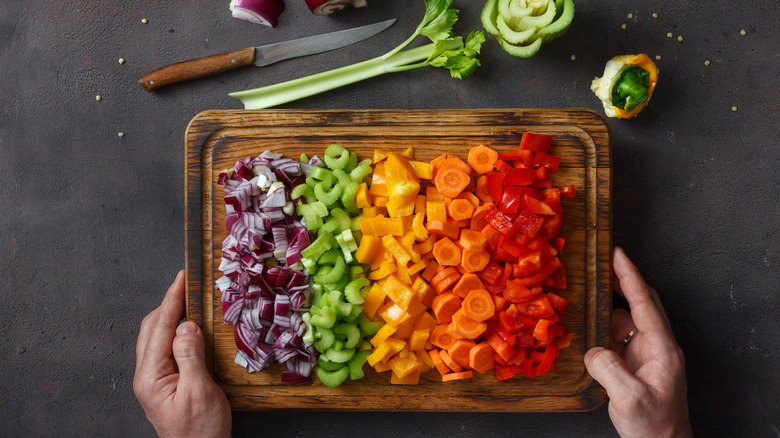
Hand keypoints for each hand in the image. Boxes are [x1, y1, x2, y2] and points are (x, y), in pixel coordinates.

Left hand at [133, 270, 231, 437]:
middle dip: (169, 303)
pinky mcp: (163, 383)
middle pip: (152, 327)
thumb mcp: (200, 391)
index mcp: (151, 376)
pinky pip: (165, 348)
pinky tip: (188, 329)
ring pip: (157, 337)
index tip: (182, 278)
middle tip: (187, 285)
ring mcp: (153, 380)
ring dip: (171, 316)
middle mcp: (146, 375)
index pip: (161, 327)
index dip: (173, 299)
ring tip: (188, 302)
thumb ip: (191, 356)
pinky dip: (175, 331)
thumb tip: (187, 326)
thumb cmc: (200, 429)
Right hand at [584, 247, 691, 437]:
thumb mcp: (629, 399)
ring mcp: (647, 356)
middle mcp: (657, 348)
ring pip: (627, 321)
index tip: (618, 255)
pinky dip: (604, 330)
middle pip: (641, 304)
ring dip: (609, 309)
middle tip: (603, 263)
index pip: (644, 304)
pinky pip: (619, 339)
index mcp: (662, 350)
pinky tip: (590, 332)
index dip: (630, 277)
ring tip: (588, 299)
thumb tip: (592, 351)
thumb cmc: (654, 427)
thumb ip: (609, 370)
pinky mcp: (636, 366)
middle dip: (622, 282)